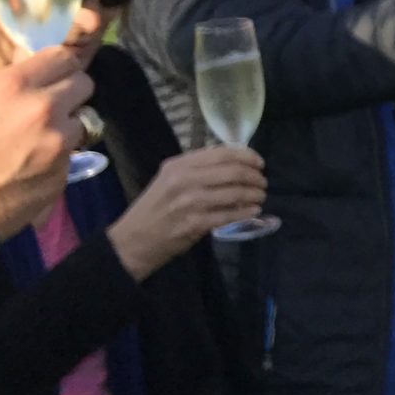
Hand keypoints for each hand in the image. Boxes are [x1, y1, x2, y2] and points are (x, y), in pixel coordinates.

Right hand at [0, 49, 90, 240]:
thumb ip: (10, 84)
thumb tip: (33, 68)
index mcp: (14, 86)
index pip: (63, 57)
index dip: (59, 67)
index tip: (53, 76)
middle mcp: (43, 109)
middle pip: (85, 84)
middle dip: (71, 93)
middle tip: (52, 106)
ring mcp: (59, 143)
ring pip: (84, 121)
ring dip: (68, 127)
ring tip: (38, 140)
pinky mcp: (64, 172)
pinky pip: (73, 154)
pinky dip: (59, 157)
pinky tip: (33, 167)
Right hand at [106, 148, 268, 281]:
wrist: (132, 241)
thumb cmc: (154, 209)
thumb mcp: (169, 180)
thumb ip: (197, 170)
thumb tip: (234, 164)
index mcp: (179, 165)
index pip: (223, 153)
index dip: (247, 156)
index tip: (259, 163)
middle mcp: (184, 180)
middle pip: (233, 171)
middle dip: (255, 177)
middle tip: (262, 183)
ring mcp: (190, 202)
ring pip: (235, 193)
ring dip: (254, 194)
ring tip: (260, 197)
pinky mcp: (195, 224)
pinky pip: (230, 215)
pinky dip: (246, 211)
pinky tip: (253, 211)